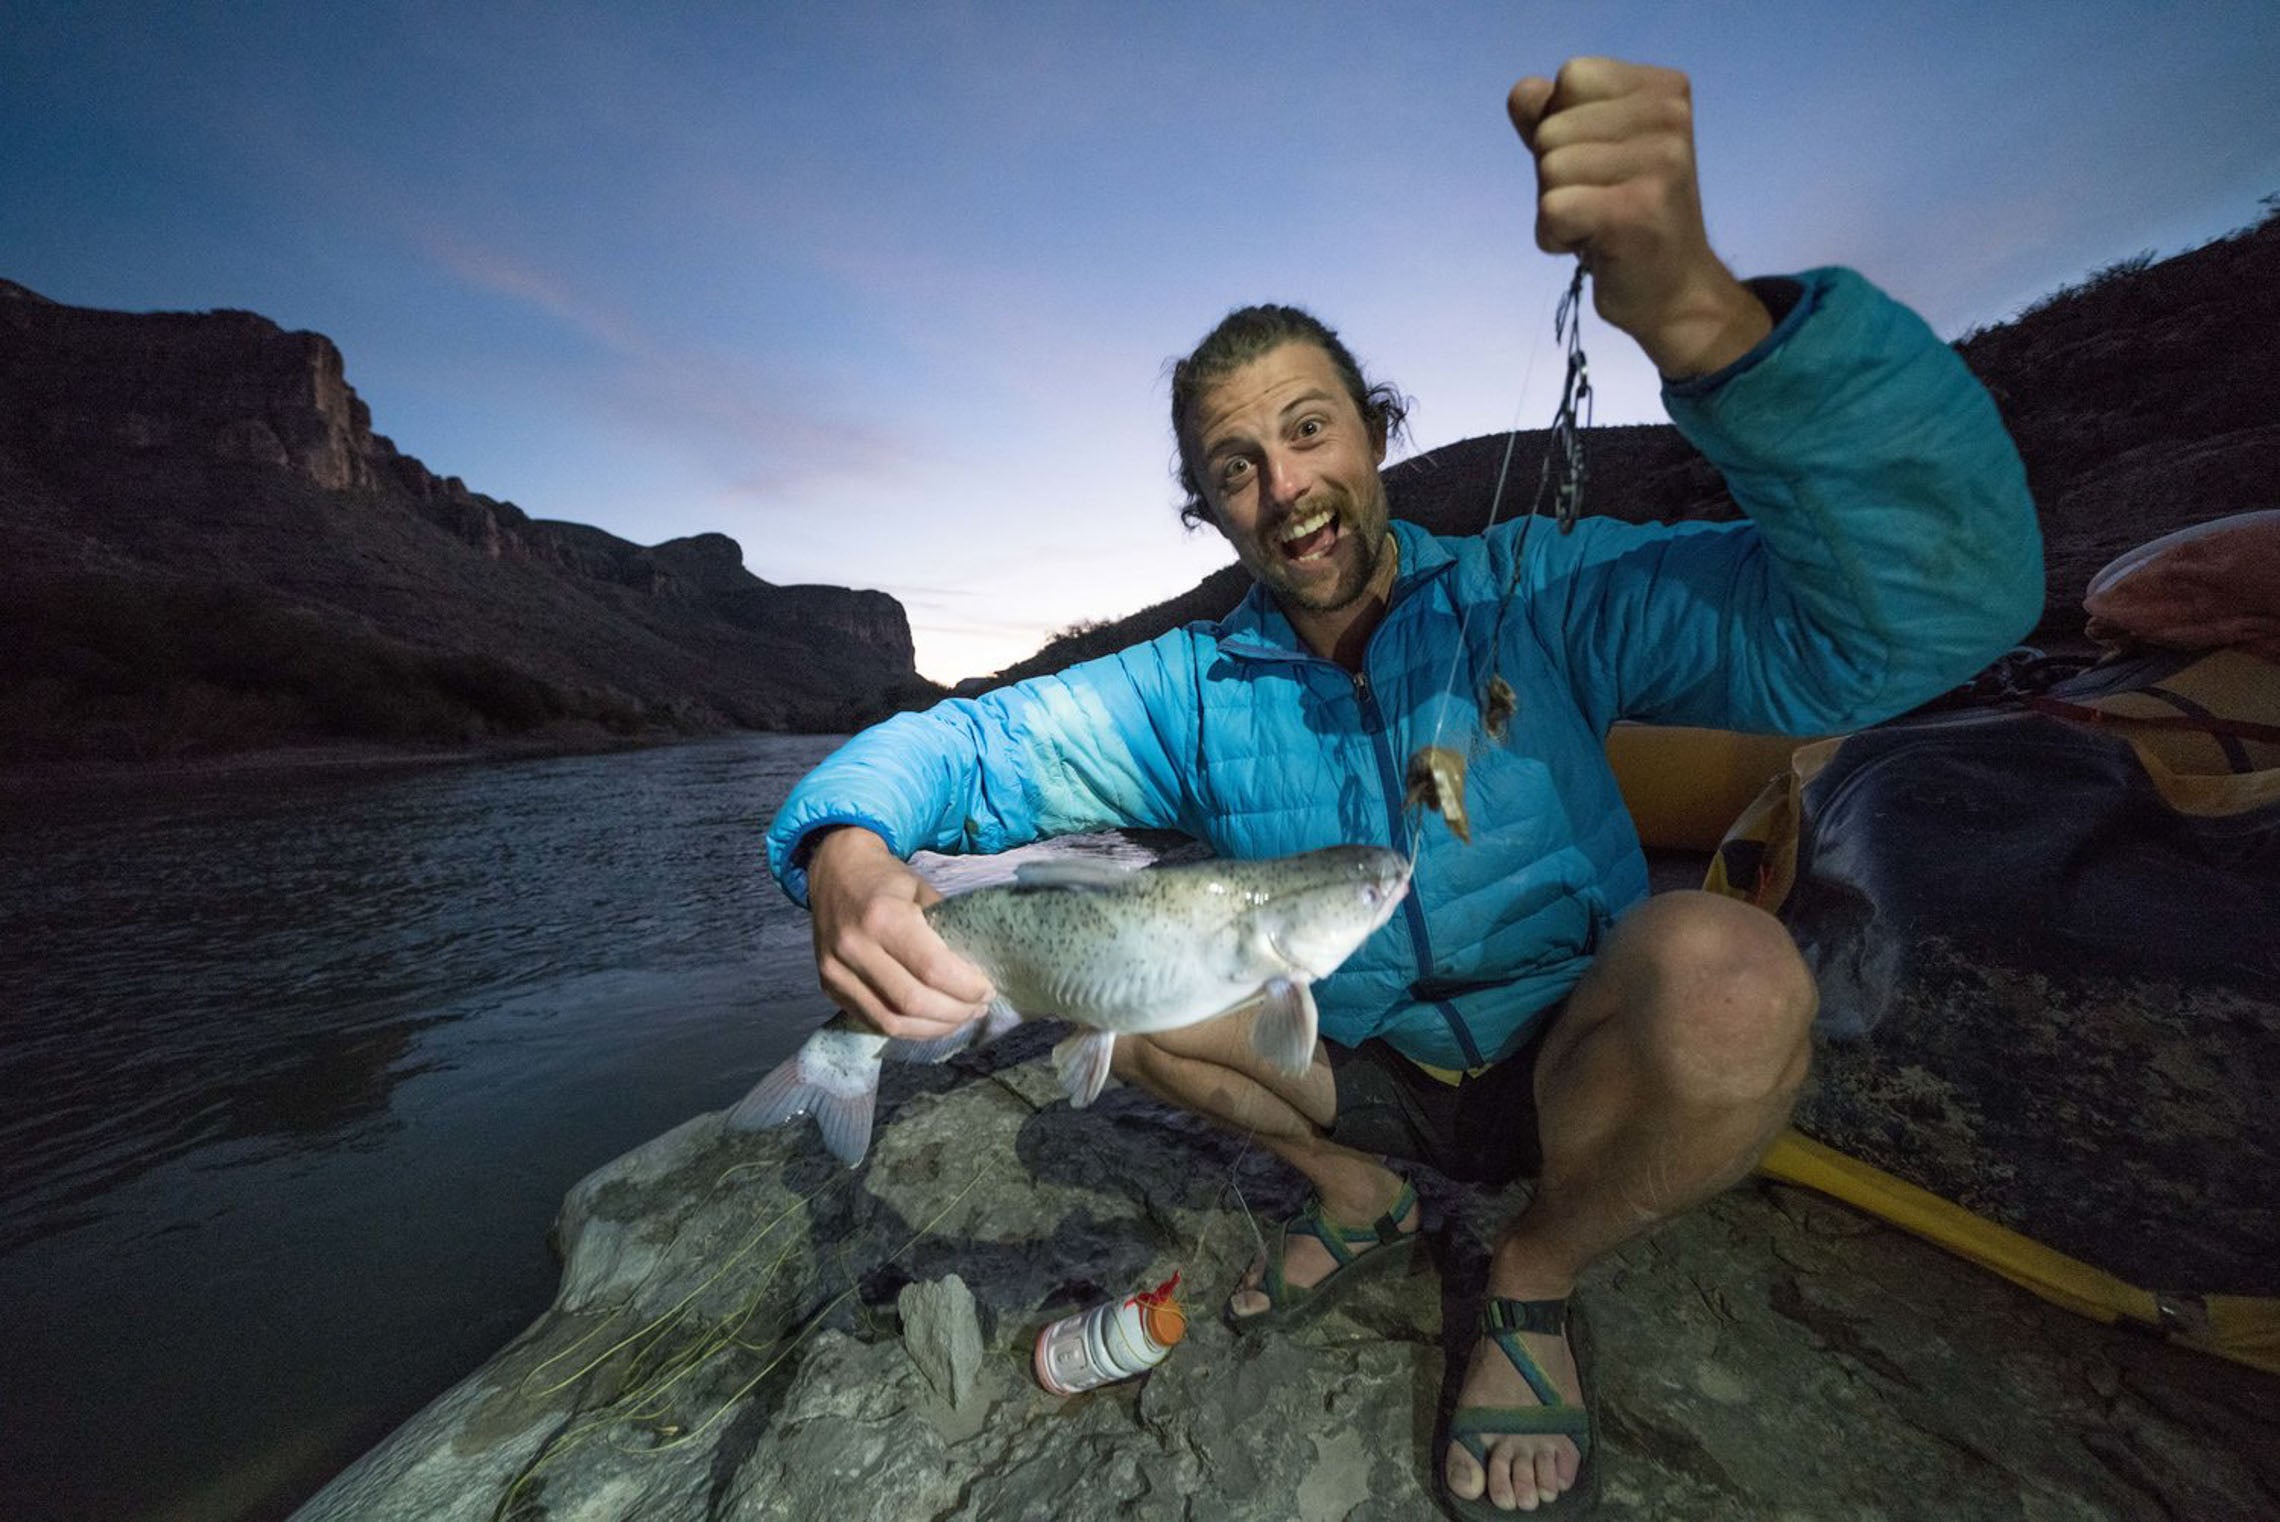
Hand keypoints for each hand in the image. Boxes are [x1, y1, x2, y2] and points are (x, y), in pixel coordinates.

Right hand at [804, 827, 994, 1038]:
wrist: (835, 870)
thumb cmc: (885, 879)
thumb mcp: (923, 890)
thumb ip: (945, 930)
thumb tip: (976, 972)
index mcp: (882, 917)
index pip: (932, 969)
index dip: (966, 988)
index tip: (987, 990)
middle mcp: (854, 947)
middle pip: (912, 1002)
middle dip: (954, 1012)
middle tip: (978, 1008)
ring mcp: (836, 971)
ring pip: (891, 1021)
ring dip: (933, 1027)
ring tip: (959, 1018)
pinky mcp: (829, 987)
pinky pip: (873, 1021)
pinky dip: (908, 1028)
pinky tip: (930, 1022)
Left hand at [1508, 58, 1770, 377]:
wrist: (1675, 291)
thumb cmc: (1624, 215)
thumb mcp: (1588, 151)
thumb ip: (1550, 115)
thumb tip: (1523, 93)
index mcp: (1663, 89)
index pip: (1571, 78)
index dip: (1563, 127)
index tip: (1599, 165)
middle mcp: (1670, 116)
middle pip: (1552, 128)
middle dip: (1555, 174)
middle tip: (1600, 202)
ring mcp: (1660, 163)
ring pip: (1548, 169)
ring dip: (1556, 207)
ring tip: (1598, 223)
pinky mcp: (1637, 211)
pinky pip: (1551, 209)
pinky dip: (1554, 237)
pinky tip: (1593, 246)